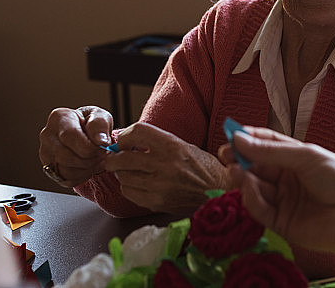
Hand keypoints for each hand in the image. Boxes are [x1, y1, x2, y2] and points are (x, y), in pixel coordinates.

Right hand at [38, 106, 112, 186]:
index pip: (69, 135)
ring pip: (66, 170)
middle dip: (90, 158)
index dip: (89, 145)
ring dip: (87, 168)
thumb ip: (100, 124)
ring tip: (97, 159)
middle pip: (67, 156)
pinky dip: (82, 176)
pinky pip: (66, 179)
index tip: (102, 146)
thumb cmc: (91, 123)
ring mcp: (46, 153)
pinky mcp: (49, 168)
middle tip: (102, 154)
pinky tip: (89, 166)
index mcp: (59, 118)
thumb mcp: (100, 116)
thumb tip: (100, 140)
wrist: (86, 133)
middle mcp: (47, 135)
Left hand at [103, 122, 229, 215]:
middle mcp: (165, 164)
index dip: (125, 136)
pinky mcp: (157, 202)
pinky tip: (138, 184)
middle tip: (115, 158)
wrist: (220, 192)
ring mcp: (160, 186)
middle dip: (114, 158)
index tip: (123, 141)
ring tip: (129, 171)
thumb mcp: (184, 146)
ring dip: (122, 173)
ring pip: (123, 177)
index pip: (137, 132)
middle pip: (123, 158)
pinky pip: (129, 193)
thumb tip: (128, 143)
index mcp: (173, 145)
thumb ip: (158, 143)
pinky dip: (128, 188)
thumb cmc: (203, 167)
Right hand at [219, 127, 334, 287]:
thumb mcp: (306, 156)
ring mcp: (285, 201)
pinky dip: (251, 197)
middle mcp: (290, 179)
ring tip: (234, 169)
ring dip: (242, 178)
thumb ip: (271, 151)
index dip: (250, 139)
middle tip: (225, 153)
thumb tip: (238, 138)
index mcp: (299, 159)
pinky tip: (248, 186)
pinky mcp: (282, 223)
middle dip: (241, 159)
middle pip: (258, 167)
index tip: (231, 133)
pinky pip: (260, 209)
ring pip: (255, 188)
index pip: (269, 146)